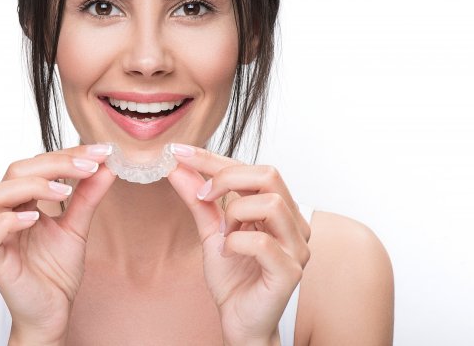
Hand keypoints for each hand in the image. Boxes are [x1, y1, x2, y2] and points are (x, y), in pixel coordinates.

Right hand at [0, 144, 115, 344]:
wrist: (52, 313)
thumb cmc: (56, 272)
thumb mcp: (77, 228)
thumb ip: (87, 197)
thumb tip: (106, 166)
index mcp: (23, 200)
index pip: (39, 164)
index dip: (69, 154)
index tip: (101, 152)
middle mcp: (6, 212)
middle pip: (16, 170)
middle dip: (55, 163)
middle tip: (88, 167)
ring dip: (32, 185)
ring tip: (64, 192)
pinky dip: (9, 221)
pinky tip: (36, 219)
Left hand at [167, 145, 310, 345]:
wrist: (239, 321)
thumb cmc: (234, 278)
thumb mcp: (210, 231)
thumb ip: (198, 200)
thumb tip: (177, 166)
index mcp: (278, 208)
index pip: (251, 168)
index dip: (213, 157)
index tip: (179, 151)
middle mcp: (293, 223)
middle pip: (269, 175)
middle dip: (226, 178)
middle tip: (202, 196)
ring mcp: (296, 247)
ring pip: (270, 203)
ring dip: (235, 213)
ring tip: (223, 233)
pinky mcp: (290, 271)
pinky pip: (263, 243)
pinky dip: (236, 242)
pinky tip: (228, 253)